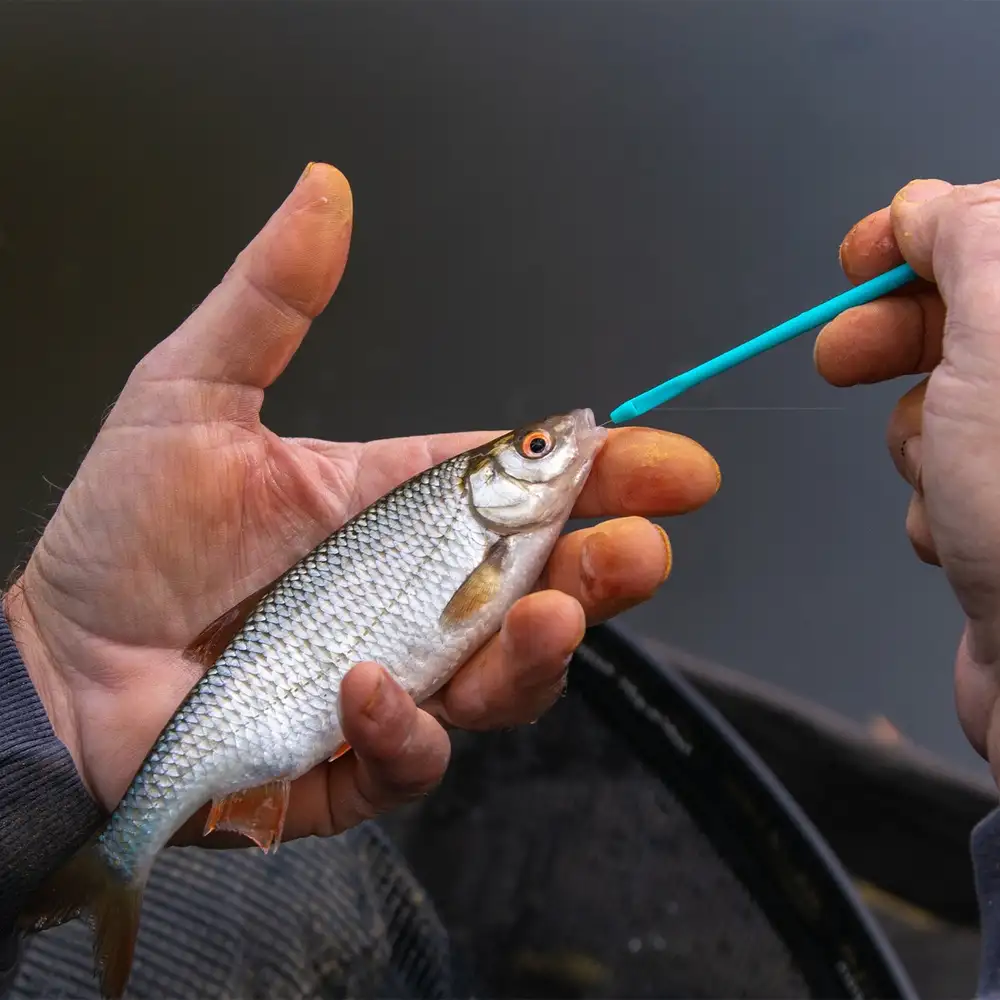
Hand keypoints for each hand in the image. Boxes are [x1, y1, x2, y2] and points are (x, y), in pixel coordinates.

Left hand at [4, 163, 720, 840]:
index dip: (603, 474)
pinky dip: (403, 727)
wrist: (59, 664)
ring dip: (537, 653)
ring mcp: (395, 679)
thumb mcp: (192, 394)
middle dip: (608, 569)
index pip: (521, 490)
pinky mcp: (354, 756)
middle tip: (640, 547)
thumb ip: (272, 300)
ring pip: (505, 679)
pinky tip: (362, 687)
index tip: (672, 464)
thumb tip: (325, 189)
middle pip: (543, 585)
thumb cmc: (123, 534)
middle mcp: (413, 597)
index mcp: (396, 510)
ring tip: (546, 615)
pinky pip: (413, 755)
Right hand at [814, 178, 999, 778]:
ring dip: (917, 442)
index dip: (926, 232)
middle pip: (970, 320)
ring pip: (941, 409)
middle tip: (842, 356)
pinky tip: (957, 537)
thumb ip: (967, 234)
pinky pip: (939, 482)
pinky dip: (929, 504)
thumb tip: (926, 205)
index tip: (860, 254)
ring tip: (942, 482)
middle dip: (895, 341)